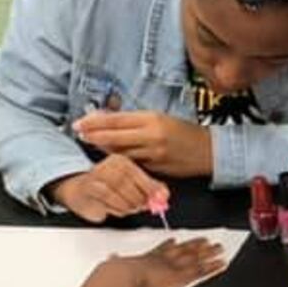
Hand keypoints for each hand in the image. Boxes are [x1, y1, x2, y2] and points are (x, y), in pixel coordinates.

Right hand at [48, 155, 169, 223]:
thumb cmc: (109, 187)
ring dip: (127, 207)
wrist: (79, 189)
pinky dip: (115, 210)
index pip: (141, 176)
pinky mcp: (88, 190)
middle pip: (131, 189)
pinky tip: (115, 208)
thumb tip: (164, 196)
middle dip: (138, 201)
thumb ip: (151, 188)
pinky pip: (107, 204)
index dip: (151, 190)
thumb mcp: (133, 184)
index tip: (159, 200)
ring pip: (119, 198)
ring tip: (128, 207)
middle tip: (140, 206)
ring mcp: (96, 177)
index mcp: (122, 161)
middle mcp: (108, 166)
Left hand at [73, 110, 213, 177]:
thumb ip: (136, 121)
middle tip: (79, 133)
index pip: (117, 119)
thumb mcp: (161, 118)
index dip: (96, 121)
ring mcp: (153, 154)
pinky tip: (110, 157)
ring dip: (103, 148)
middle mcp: (151, 136)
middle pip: (114, 136)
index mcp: (152, 119)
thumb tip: (110, 119)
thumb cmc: (184, 132)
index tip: (81, 122)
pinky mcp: (155, 168)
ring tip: (90, 143)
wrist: (208, 151)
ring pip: (120, 152)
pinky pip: (132, 163)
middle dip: (94, 135)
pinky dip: (119, 159)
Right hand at [112, 238, 226, 286]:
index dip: (170, 244)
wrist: (123, 277)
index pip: (161, 249)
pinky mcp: (182, 276)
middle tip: (206, 240)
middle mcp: (164, 259)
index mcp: (148, 258)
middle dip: (195, 245)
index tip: (175, 240)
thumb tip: (111, 258)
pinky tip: (221, 264)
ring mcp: (174, 266)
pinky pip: (201, 271)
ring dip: (209, 253)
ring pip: (196, 257)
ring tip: (219, 248)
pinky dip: (212, 267)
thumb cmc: (117, 273)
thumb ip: (114, 262)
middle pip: (183, 250)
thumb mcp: (114, 265)